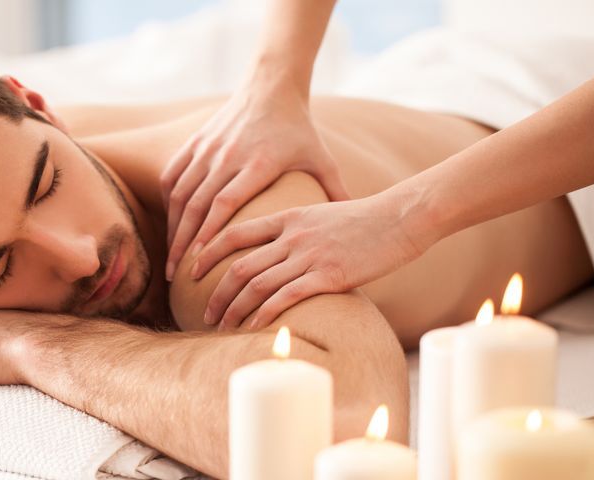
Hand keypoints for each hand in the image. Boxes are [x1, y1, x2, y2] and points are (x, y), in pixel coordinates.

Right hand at [161, 86, 349, 280]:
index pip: (224, 203)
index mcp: (257, 163)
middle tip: (173, 276)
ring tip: (170, 258)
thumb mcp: (321, 158)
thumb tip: (354, 225)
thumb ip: (336, 191)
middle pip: (196, 205)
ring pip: (181, 194)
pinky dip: (168, 203)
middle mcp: (227, 156)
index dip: (209, 233)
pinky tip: (170, 224)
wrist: (271, 87)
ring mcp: (208, 148)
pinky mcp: (196, 142)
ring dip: (172, 227)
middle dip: (182, 243)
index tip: (198, 262)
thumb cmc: (298, 128)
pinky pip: (173, 176)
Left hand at [191, 194, 429, 330]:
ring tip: (221, 326)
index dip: (208, 252)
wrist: (401, 218)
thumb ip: (297, 230)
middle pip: (238, 265)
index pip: (234, 233)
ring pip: (256, 284)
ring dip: (234, 309)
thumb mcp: (322, 214)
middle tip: (204, 312)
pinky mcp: (328, 275)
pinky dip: (264, 314)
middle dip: (216, 292)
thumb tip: (278, 251)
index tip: (192, 270)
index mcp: (287, 217)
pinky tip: (253, 328)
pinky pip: (286, 297)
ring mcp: (309, 255)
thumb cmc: (365, 221)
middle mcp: (292, 236)